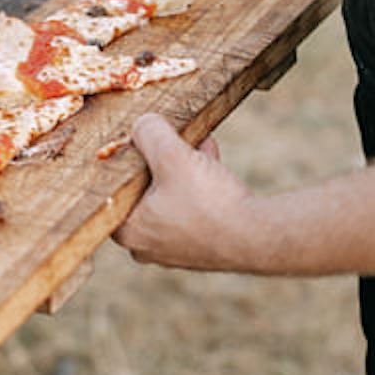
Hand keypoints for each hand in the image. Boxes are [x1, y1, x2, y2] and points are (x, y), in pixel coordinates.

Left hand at [113, 113, 252, 269]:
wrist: (258, 237)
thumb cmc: (210, 203)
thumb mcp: (172, 155)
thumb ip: (149, 133)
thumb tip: (142, 124)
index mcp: (130, 231)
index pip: (115, 188)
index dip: (131, 158)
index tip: (146, 143)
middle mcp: (148, 246)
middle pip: (146, 190)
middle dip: (163, 160)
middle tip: (174, 141)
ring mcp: (176, 249)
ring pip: (172, 197)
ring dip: (185, 168)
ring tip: (199, 145)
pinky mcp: (202, 246)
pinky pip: (193, 208)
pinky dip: (200, 185)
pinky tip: (211, 160)